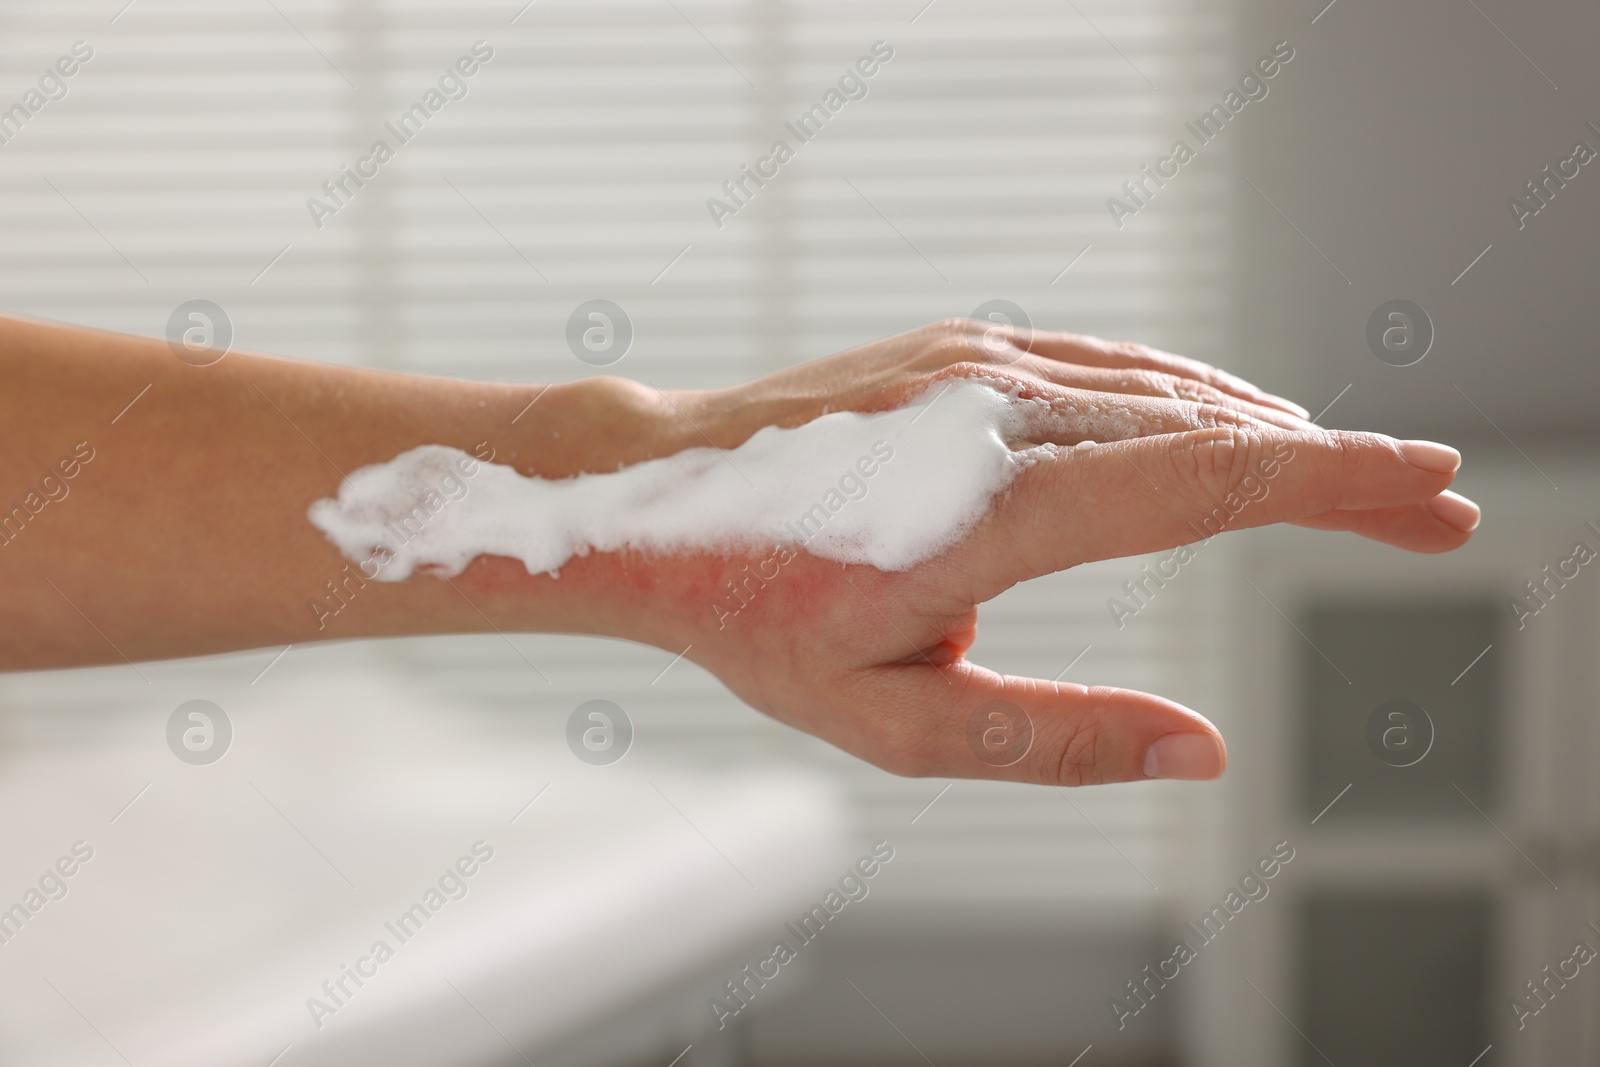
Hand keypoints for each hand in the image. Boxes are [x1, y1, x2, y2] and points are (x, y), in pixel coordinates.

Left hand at [589, 320, 1476, 786]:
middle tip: (1432, 508)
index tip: (1428, 497)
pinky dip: (1188, 397)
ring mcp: (975, 366)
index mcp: (989, 512)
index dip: (1333, 487)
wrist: (652, 498)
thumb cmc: (759, 615)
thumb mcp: (892, 720)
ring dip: (1271, 429)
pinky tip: (1228, 423)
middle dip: (1336, 468)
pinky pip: (1105, 365)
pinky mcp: (958, 348)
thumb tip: (1203, 748)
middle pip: (1212, 427)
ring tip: (1345, 479)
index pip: (1203, 483)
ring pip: (1165, 388)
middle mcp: (995, 414)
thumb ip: (1051, 736)